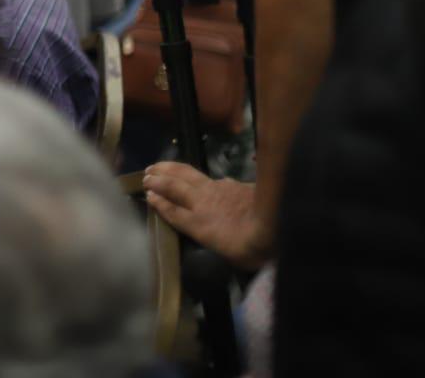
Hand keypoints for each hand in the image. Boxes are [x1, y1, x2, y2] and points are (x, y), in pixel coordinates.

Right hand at [143, 163, 270, 269]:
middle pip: (174, 187)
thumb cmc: (254, 250)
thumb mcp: (232, 258)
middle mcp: (202, 202)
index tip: (148, 195)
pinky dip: (201, 176)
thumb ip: (219, 245)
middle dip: (158, 180)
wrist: (278, 221)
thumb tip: (214, 236)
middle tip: (146, 176)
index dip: (159, 203)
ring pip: (187, 174)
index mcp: (198, 224)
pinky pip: (212, 178)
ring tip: (158, 165)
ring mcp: (217, 189)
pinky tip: (203, 178)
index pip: (172, 211)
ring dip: (170, 169)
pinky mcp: (233, 183)